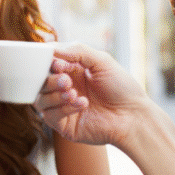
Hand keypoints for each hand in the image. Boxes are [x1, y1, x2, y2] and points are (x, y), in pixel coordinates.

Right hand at [35, 43, 150, 147]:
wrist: (133, 115)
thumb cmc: (121, 87)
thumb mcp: (102, 61)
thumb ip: (78, 51)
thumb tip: (53, 49)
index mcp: (71, 72)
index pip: (48, 65)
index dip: (49, 64)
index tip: (59, 65)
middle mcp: (65, 89)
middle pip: (40, 83)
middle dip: (51, 80)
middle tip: (66, 80)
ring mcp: (63, 108)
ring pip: (41, 100)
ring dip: (55, 95)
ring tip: (74, 93)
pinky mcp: (65, 126)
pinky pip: (50, 116)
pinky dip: (63, 108)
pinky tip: (82, 104)